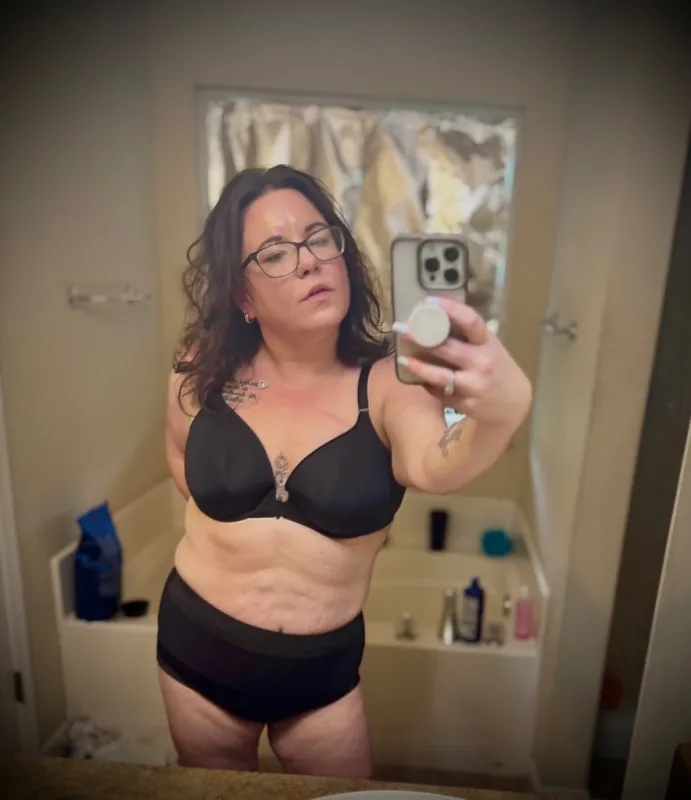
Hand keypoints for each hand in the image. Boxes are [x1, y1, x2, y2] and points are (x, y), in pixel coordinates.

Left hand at [395, 297, 531, 427]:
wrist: (514, 404)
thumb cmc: (497, 368)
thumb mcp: (490, 347)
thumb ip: (468, 337)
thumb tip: (434, 319)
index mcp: (488, 343)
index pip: (471, 321)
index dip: (451, 309)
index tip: (430, 302)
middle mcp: (482, 362)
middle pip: (448, 348)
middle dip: (422, 339)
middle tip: (403, 330)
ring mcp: (474, 384)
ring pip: (441, 375)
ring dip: (419, 368)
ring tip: (403, 360)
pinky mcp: (466, 403)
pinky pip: (441, 393)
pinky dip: (429, 385)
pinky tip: (420, 379)